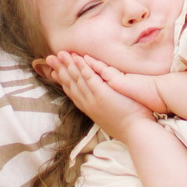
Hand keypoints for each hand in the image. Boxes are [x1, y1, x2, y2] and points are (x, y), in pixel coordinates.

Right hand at [36, 51, 152, 137]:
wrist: (136, 132)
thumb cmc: (129, 125)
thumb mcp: (109, 116)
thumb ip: (102, 107)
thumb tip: (101, 102)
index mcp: (89, 108)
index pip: (72, 92)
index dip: (62, 80)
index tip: (53, 72)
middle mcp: (88, 103)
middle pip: (70, 84)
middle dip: (59, 70)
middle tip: (49, 59)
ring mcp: (94, 99)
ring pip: (77, 79)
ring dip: (68, 65)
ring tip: (60, 54)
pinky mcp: (102, 94)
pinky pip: (90, 77)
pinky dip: (83, 67)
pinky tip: (77, 58)